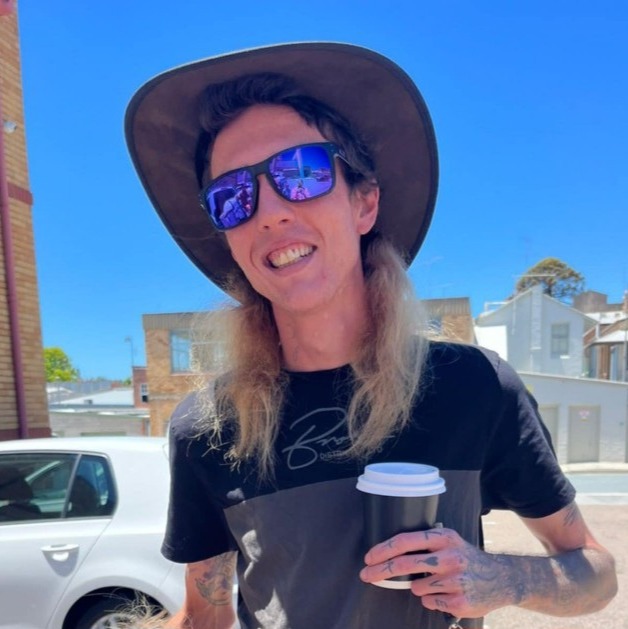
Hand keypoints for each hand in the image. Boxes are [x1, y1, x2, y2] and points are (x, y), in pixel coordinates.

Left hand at [359, 527, 521, 618]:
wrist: (501, 578)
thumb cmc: (465, 558)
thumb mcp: (449, 542)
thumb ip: (424, 544)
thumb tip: (389, 551)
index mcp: (444, 538)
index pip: (406, 541)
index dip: (383, 549)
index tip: (369, 557)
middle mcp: (450, 557)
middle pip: (405, 563)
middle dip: (381, 571)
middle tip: (366, 575)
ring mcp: (455, 580)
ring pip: (416, 586)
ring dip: (418, 586)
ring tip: (437, 582)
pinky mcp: (459, 602)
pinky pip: (428, 601)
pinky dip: (430, 598)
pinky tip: (446, 593)